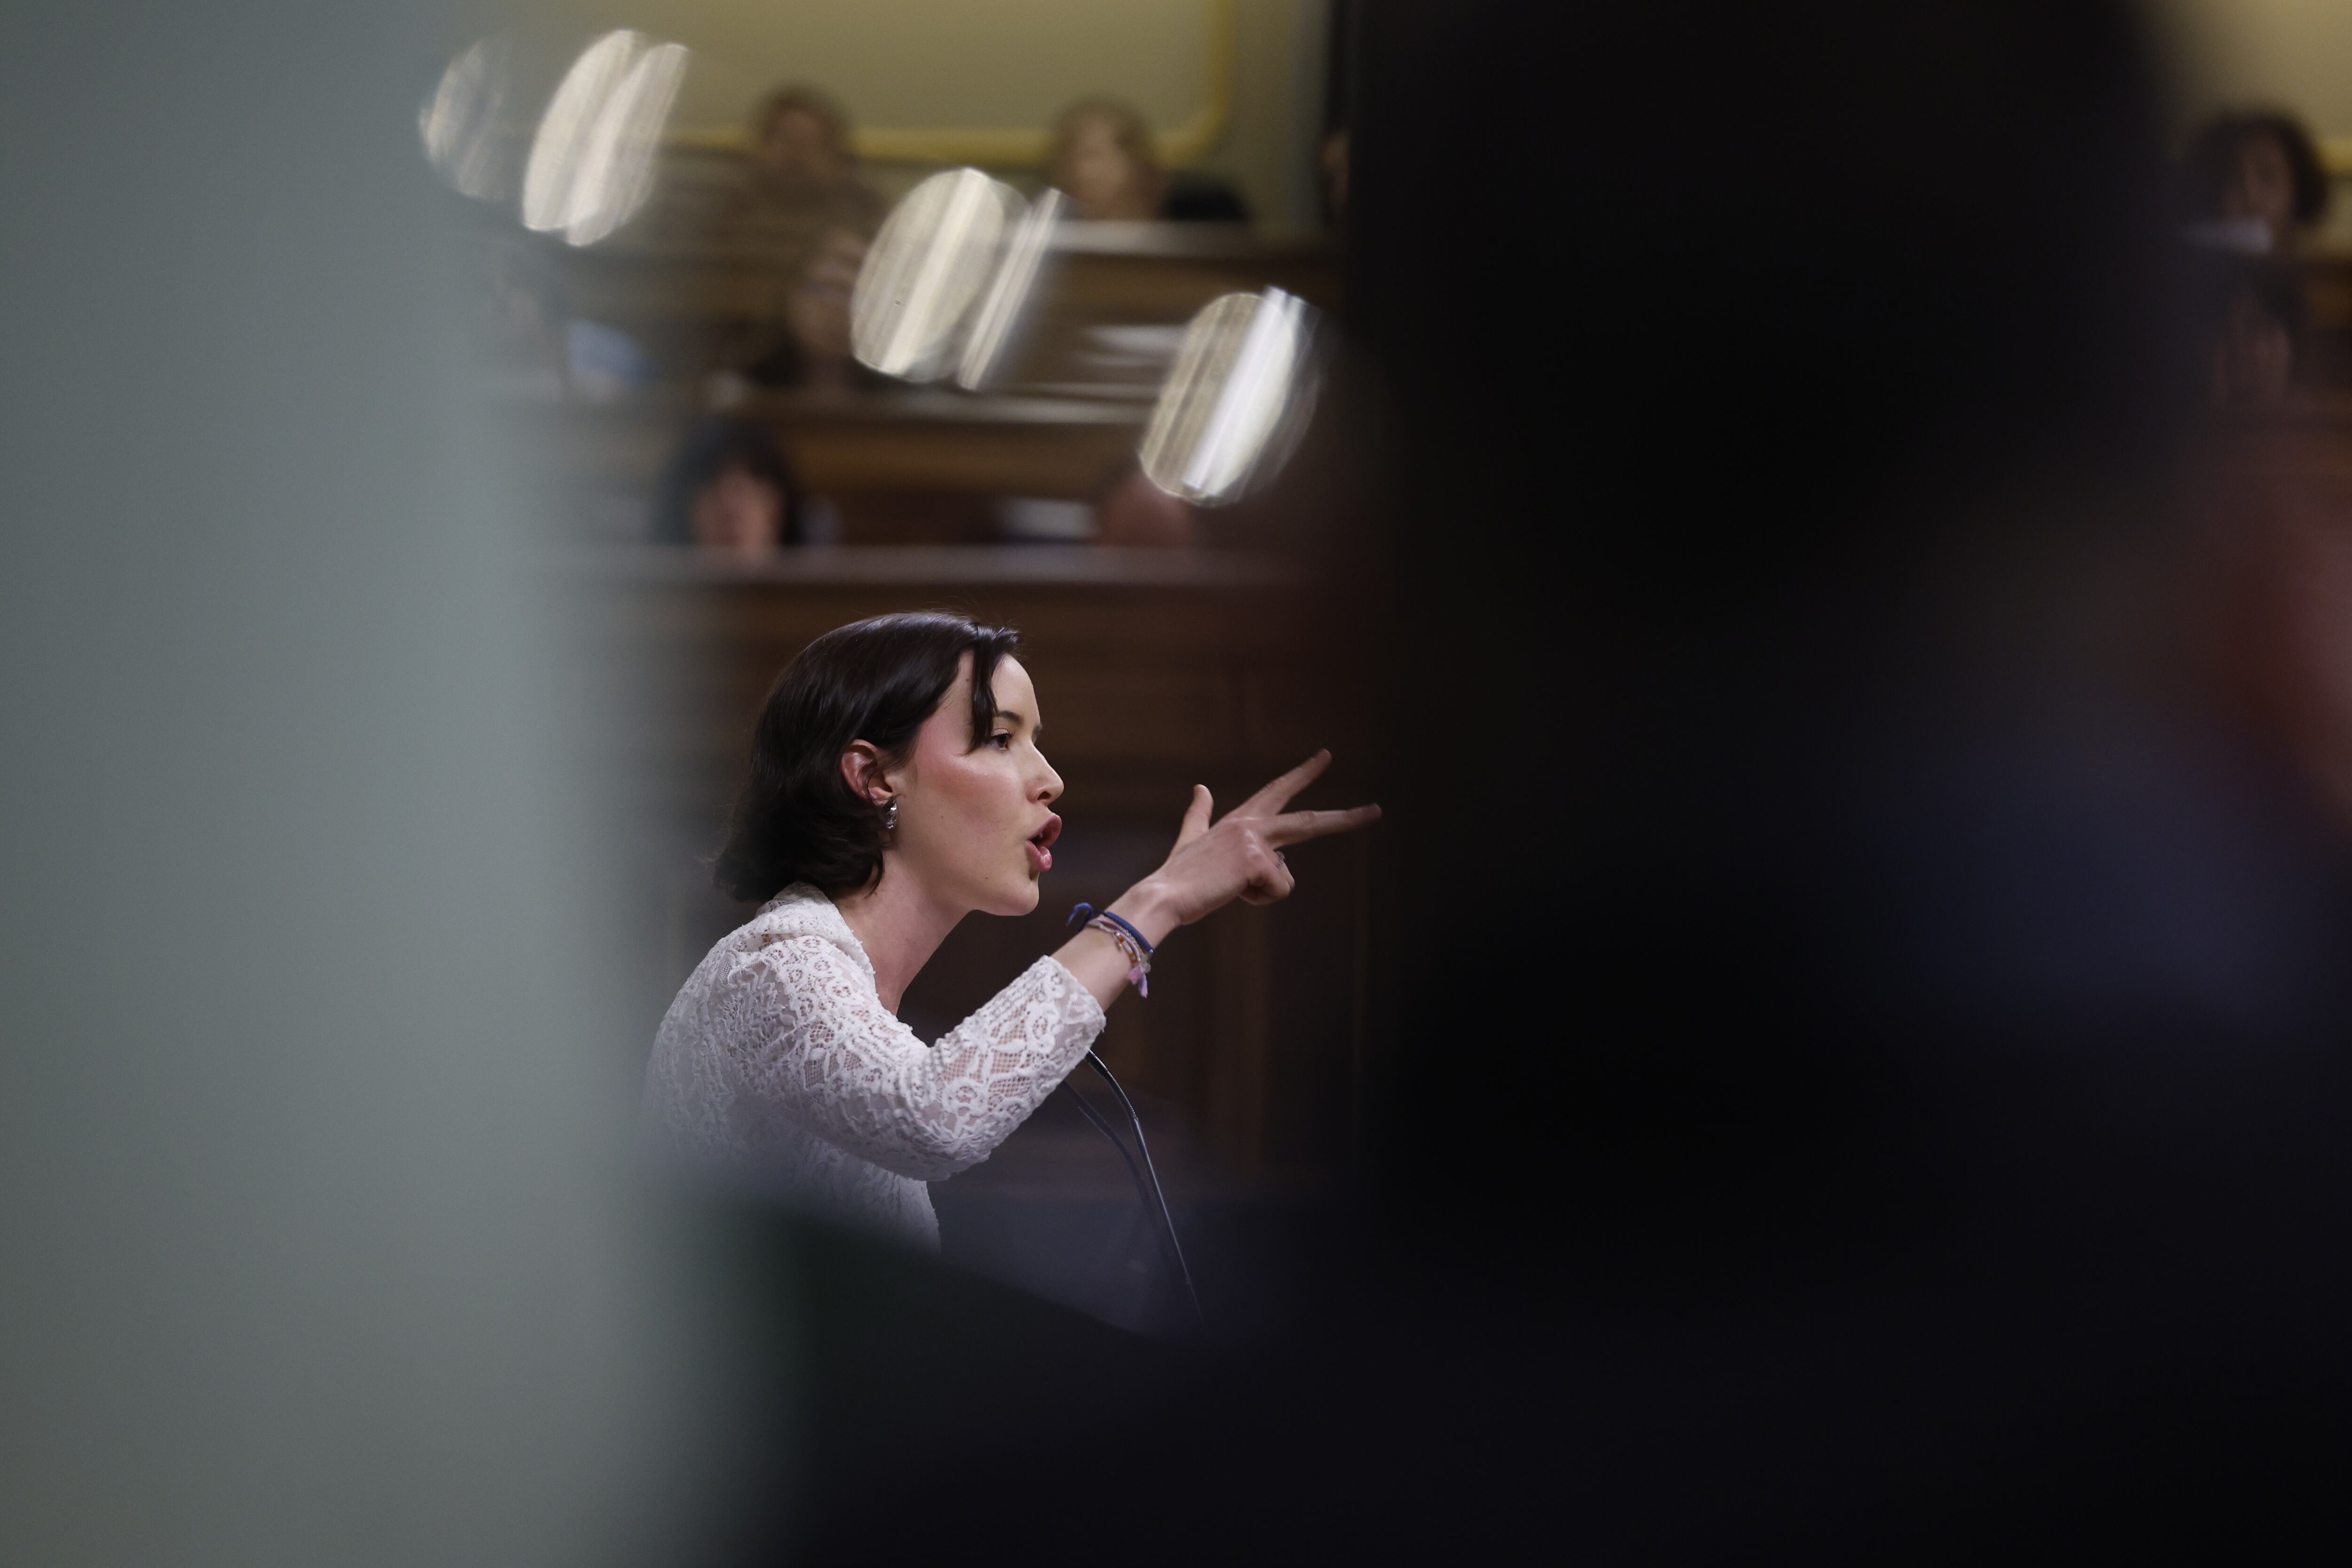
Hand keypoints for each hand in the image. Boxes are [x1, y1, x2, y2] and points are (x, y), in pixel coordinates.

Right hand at [1119, 751, 1379, 935]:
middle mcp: (1251, 824)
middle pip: (1309, 822)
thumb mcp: (1191, 840)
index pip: (1278, 791)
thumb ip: (1199, 814)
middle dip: (1346, 818)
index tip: (1326, 756)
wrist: (1163, 895)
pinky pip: (1279, 889)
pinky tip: (1231, 892)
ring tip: (1229, 888)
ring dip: (1262, 891)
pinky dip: (1258, 899)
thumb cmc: (1179, 876)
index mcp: (1240, 819)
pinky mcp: (1258, 860)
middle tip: (1377, 811)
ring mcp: (1256, 839)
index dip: (1303, 774)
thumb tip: (1201, 786)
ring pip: (1288, 873)